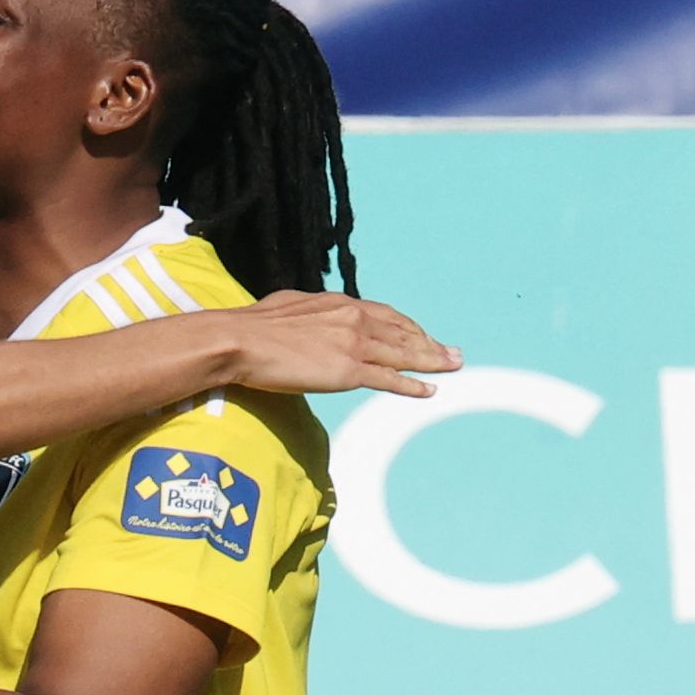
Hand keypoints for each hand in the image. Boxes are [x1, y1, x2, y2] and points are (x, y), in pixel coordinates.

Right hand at [219, 291, 461, 398]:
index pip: (385, 315)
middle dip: (431, 344)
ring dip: (432, 362)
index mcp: (339, 303)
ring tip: (453, 367)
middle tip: (454, 354)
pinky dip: (411, 385)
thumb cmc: (253, 327)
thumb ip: (308, 314)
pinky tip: (428, 390)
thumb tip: (304, 319)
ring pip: (403, 355)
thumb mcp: (288, 308)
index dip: (409, 327)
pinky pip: (388, 379)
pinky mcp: (347, 371)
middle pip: (403, 334)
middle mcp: (353, 319)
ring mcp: (353, 345)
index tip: (423, 336)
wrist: (240, 340)